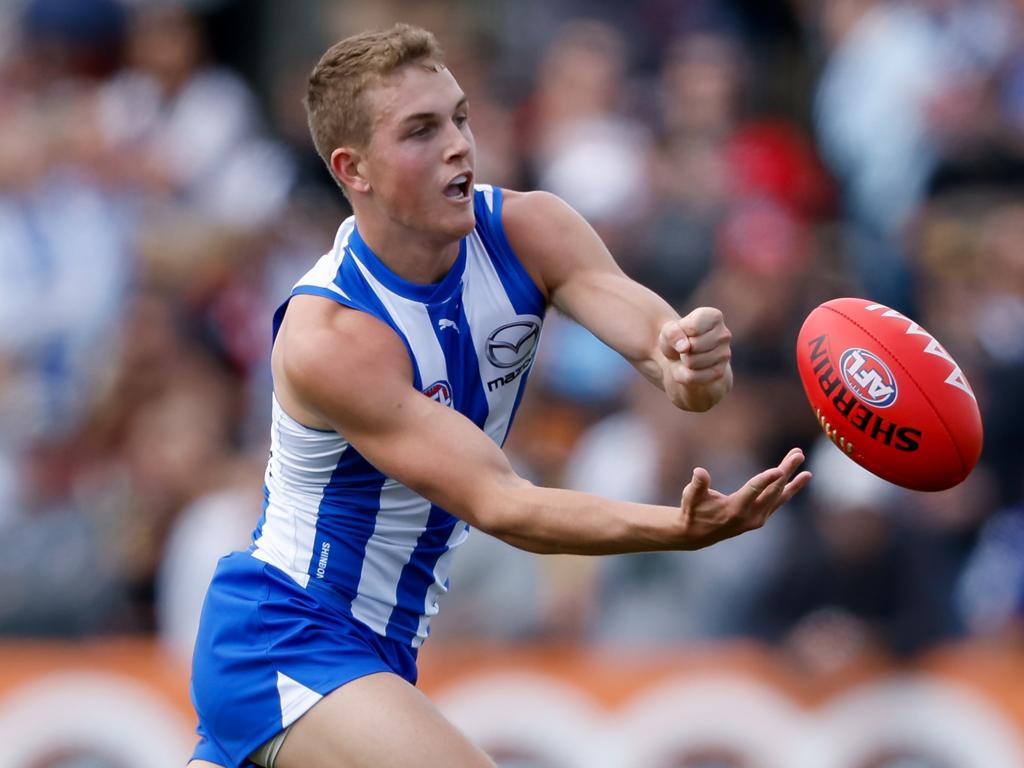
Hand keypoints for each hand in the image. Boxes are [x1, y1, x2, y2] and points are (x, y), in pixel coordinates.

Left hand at [658, 307, 732, 411]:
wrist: (684, 360)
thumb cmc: (678, 339)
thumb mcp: (669, 331)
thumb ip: (672, 332)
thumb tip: (685, 348)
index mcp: (714, 317)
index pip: (692, 327)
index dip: (680, 332)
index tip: (683, 333)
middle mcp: (724, 334)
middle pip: (693, 345)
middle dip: (682, 349)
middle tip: (686, 348)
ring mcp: (725, 354)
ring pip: (692, 362)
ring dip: (684, 362)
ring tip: (688, 357)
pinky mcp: (720, 372)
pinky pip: (692, 376)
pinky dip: (684, 374)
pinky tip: (691, 368)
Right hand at [674, 448, 810, 549]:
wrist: (696, 535)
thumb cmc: (692, 510)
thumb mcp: (690, 497)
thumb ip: (697, 484)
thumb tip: (699, 471)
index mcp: (734, 509)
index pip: (753, 490)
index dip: (766, 479)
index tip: (780, 469)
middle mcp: (749, 516)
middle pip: (772, 491)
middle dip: (786, 471)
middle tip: (798, 454)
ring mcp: (757, 519)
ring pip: (779, 497)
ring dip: (793, 481)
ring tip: (807, 469)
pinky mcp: (760, 519)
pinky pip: (778, 502)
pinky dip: (789, 490)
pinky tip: (800, 479)